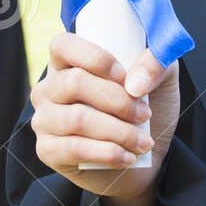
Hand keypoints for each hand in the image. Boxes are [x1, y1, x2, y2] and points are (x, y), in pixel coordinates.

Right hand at [31, 34, 178, 199]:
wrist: (143, 159)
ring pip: (77, 118)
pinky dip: (107, 153)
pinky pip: (74, 149)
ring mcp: (44, 119)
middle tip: (144, 114)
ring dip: (118, 131)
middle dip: (117, 100)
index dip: (95, 58)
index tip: (125, 77)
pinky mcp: (47, 151)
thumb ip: (156, 65)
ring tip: (142, 141)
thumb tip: (134, 83)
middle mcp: (48, 88)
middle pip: (74, 82)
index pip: (64, 46)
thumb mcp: (160, 80)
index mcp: (67, 62)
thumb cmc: (145, 110)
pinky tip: (128, 157)